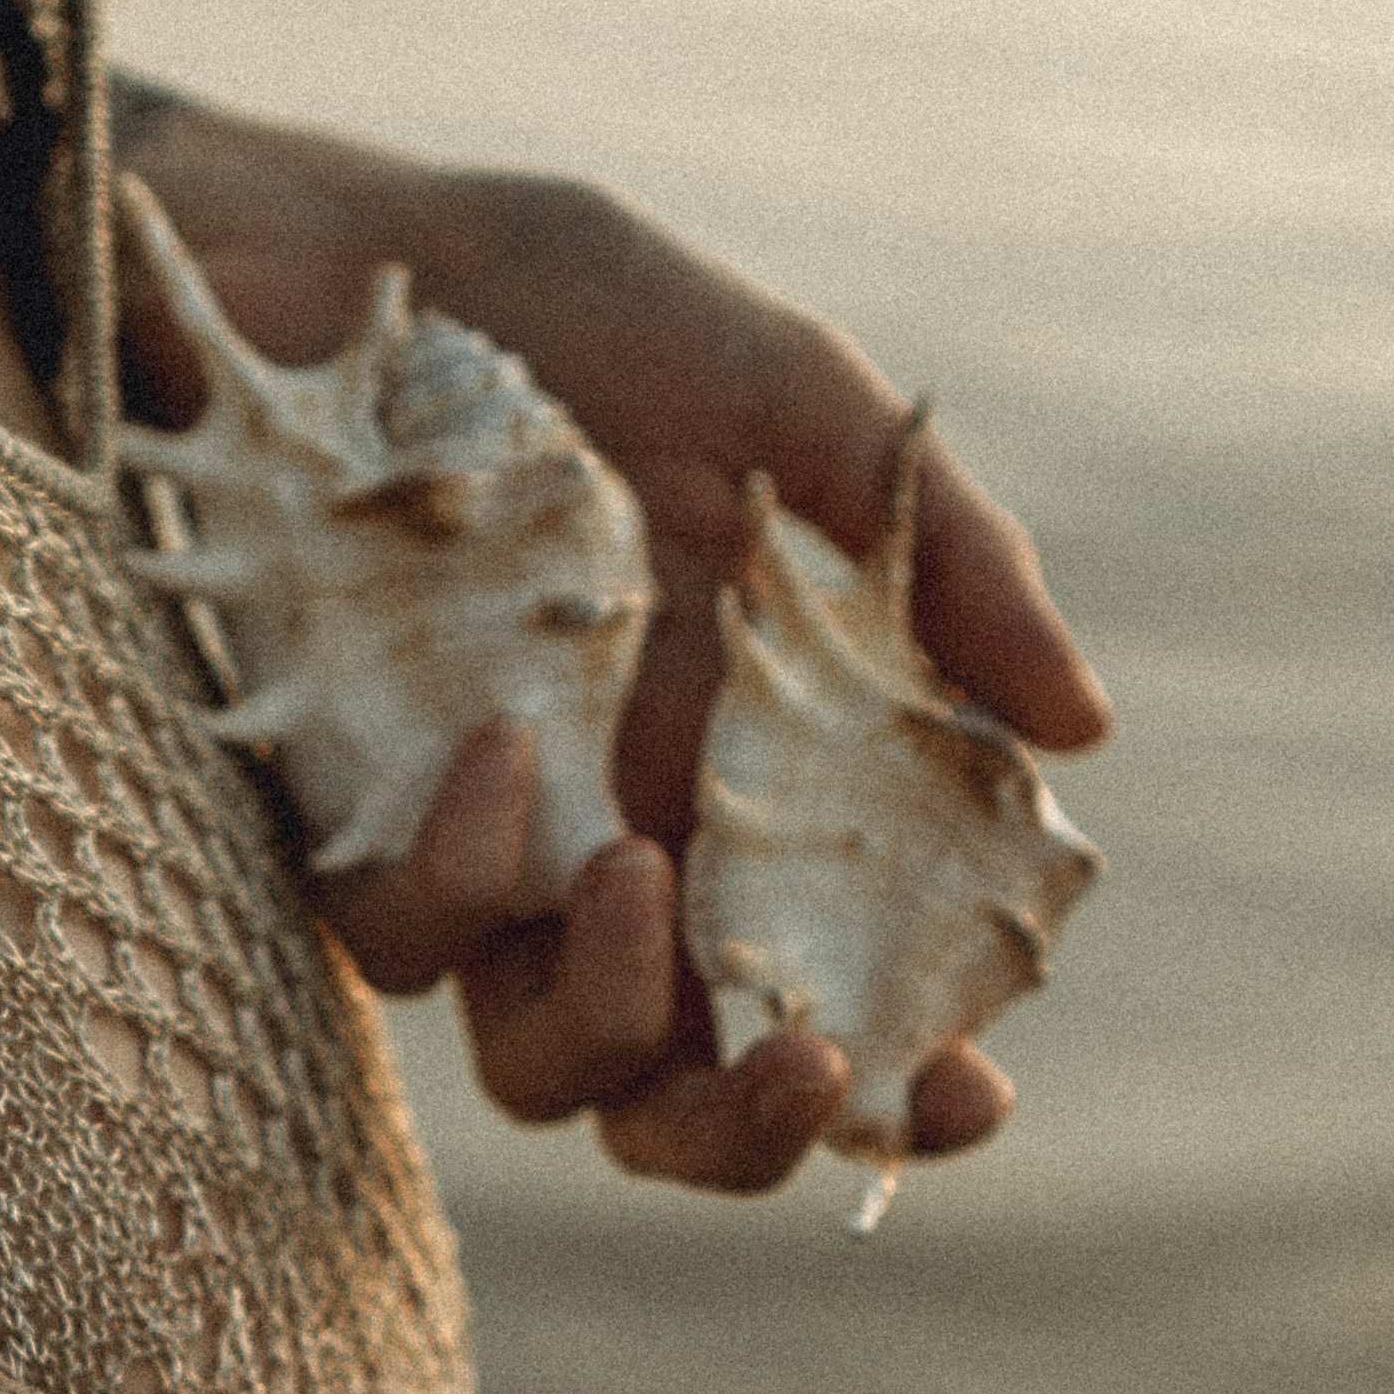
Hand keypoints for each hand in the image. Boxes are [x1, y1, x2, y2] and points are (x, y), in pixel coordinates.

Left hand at [115, 95, 1112, 1192]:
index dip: (899, 1089)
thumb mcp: (785, 402)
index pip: (829, 997)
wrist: (315, 259)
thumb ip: (940, 560)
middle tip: (811, 1061)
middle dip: (749, 1133)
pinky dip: (461, 868)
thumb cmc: (560, 321)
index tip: (968, 1085)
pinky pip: (404, 936)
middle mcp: (613, 858)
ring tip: (630, 868)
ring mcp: (476, 859)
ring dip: (610, 1014)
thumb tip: (1078, 726)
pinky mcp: (341, 827)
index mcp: (744, 793)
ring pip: (538, 1067)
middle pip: (675, 1103)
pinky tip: (500, 743)